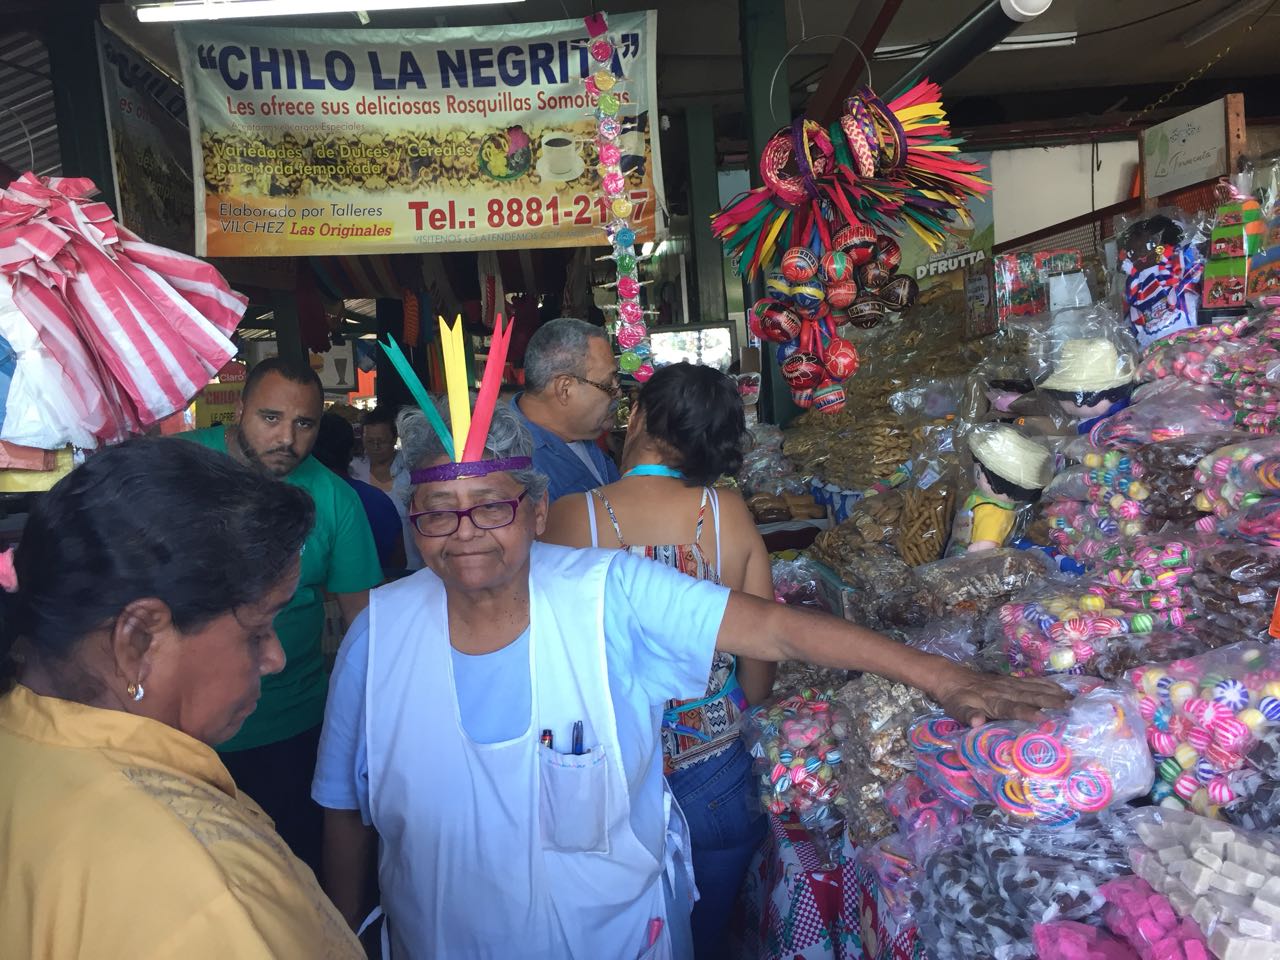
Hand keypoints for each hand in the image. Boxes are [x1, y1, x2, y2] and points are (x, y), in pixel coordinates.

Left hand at [930, 662, 1070, 726]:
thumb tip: (977, 722)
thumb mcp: (957, 709)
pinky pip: (1031, 681)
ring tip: (1071, 699)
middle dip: (1049, 702)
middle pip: (1029, 696)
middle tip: (1069, 708)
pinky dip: (1046, 684)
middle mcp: (1004, 691)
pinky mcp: (1010, 680)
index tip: (1044, 718)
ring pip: (1033, 687)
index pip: (1011, 707)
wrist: (951, 677)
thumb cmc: (956, 698)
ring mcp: (1009, 684)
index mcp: (992, 701)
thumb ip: (967, 715)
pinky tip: (1060, 688)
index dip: (1026, 712)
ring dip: (1052, 693)